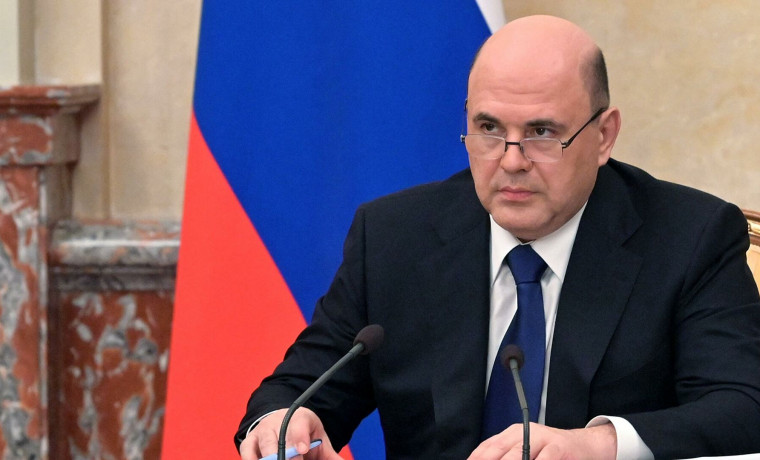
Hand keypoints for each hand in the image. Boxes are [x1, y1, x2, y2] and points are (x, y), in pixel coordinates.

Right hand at [239, 407, 341, 459]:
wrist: (283, 421)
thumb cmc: (303, 433)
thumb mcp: (319, 439)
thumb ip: (329, 455)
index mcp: (300, 418)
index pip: (299, 424)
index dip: (299, 437)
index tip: (303, 449)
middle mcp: (279, 422)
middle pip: (279, 438)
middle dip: (284, 454)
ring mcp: (263, 431)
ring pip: (263, 445)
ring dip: (269, 458)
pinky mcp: (250, 441)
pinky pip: (247, 450)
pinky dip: (251, 459)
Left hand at [468, 423, 616, 459]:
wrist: (584, 446)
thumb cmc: (550, 453)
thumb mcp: (526, 451)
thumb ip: (505, 456)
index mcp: (512, 433)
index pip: (487, 448)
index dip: (477, 459)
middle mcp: (524, 432)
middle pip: (500, 452)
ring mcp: (542, 438)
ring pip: (519, 455)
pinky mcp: (559, 447)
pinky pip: (544, 459)